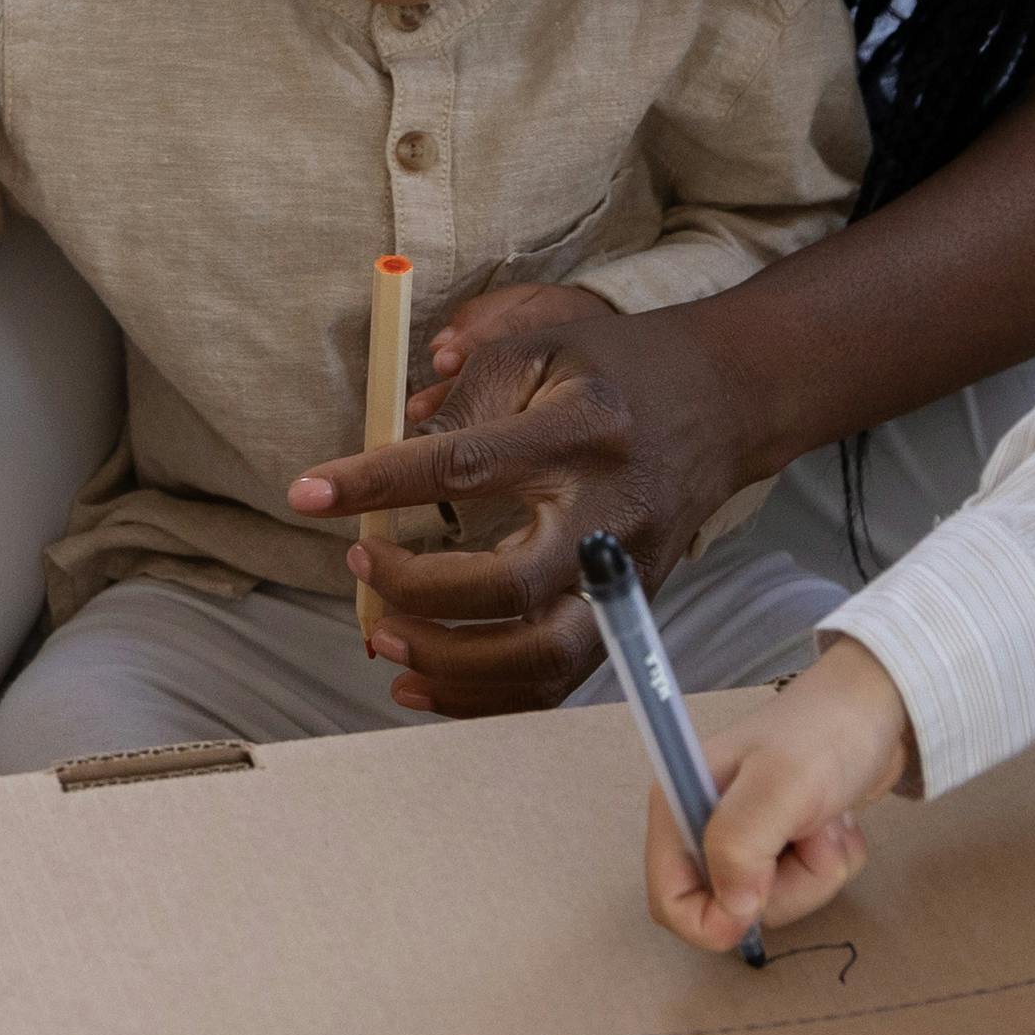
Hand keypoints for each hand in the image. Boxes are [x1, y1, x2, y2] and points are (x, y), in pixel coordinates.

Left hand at [280, 283, 769, 715]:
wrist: (727, 400)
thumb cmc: (621, 367)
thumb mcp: (543, 338)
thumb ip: (467, 380)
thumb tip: (393, 426)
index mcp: (581, 433)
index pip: (465, 466)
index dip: (377, 484)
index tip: (308, 494)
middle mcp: (608, 514)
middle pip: (513, 584)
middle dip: (421, 591)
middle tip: (360, 565)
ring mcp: (624, 574)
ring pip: (543, 657)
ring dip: (452, 664)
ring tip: (384, 641)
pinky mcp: (627, 610)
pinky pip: (558, 681)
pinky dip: (486, 695)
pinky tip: (425, 680)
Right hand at [644, 639, 912, 952]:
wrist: (881, 705)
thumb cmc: (824, 733)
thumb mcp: (780, 785)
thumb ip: (741, 847)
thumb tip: (731, 911)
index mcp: (680, 807)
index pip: (668, 899)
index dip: (707, 920)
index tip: (755, 912)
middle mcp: (705, 826)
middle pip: (727, 908)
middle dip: (782, 887)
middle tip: (808, 839)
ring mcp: (746, 837)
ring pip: (771, 902)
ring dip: (813, 872)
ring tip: (825, 823)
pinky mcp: (782, 842)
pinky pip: (801, 886)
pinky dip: (828, 864)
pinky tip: (833, 822)